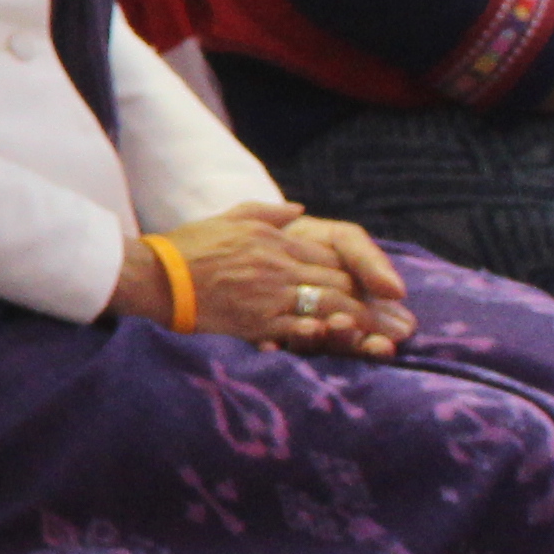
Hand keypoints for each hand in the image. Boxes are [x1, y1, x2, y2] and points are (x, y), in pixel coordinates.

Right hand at [111, 200, 416, 358]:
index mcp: (276, 242)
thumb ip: (269, 212)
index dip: (359, 276)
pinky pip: (300, 330)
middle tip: (399, 324)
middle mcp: (279, 267)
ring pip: (328, 306)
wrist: (153, 278)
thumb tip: (300, 209)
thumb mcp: (230, 217)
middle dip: (372, 305)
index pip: (331, 257)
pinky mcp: (256, 323)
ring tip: (384, 340)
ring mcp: (269, 296)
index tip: (379, 293)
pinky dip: (327, 336)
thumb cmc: (186, 249)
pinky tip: (346, 345)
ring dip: (360, 324)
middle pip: (338, 283)